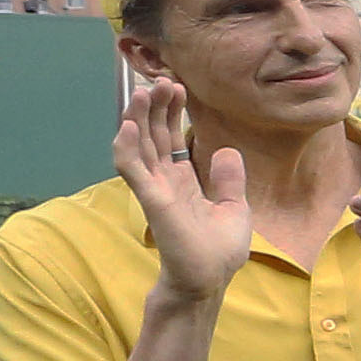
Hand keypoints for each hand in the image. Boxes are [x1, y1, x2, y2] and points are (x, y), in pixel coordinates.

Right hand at [114, 71, 251, 305]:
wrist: (210, 281)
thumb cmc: (217, 250)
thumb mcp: (233, 207)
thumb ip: (229, 179)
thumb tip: (228, 150)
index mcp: (181, 180)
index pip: (170, 138)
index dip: (172, 112)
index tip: (179, 87)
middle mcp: (163, 180)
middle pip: (153, 135)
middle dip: (155, 106)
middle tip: (162, 79)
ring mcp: (155, 189)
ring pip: (138, 145)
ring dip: (137, 118)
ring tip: (143, 91)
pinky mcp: (151, 200)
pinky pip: (132, 169)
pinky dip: (127, 147)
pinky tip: (128, 125)